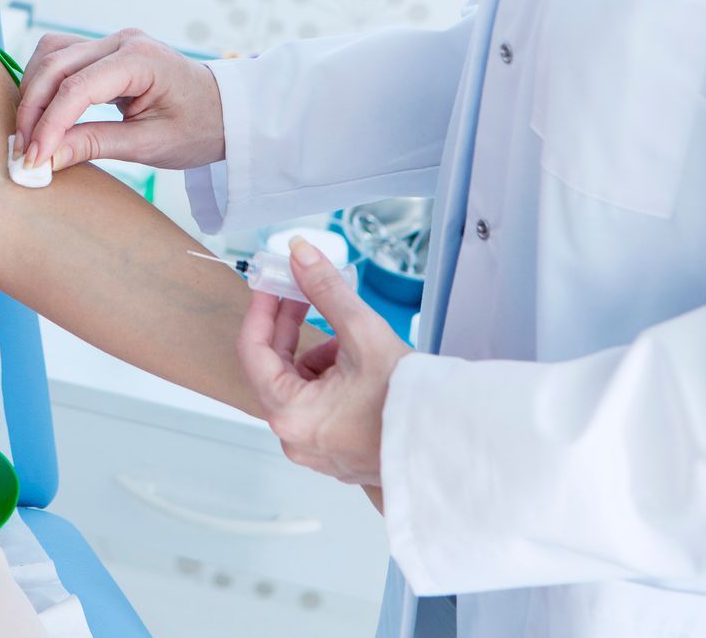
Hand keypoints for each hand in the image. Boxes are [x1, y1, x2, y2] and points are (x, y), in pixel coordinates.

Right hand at [13, 28, 224, 172]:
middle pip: (55, 64)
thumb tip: (47, 157)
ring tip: (29, 133)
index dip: (48, 123)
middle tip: (23, 150)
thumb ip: (96, 145)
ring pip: (51, 54)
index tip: (33, 157)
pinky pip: (62, 57)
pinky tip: (43, 114)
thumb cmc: (198, 127)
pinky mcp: (105, 51)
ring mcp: (113, 42)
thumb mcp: (150, 145)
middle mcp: (123, 41)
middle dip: (33, 108)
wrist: (226, 111)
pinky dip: (45, 83)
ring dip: (34, 92)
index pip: (77, 87)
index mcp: (140, 59)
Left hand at [238, 238, 413, 487]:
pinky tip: (357, 365)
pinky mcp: (338, 452)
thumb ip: (324, 289)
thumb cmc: (409, 399)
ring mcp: (317, 449)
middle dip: (290, 328)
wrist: (454, 440)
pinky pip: (318, 407)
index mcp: (290, 414)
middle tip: (302, 293)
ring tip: (346, 337)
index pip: (252, 351)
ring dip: (316, 356)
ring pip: (299, 387)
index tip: (270, 284)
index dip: (261, 310)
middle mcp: (296, 438)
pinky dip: (330, 380)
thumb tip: (299, 254)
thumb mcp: (362, 331)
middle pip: (275, 369)